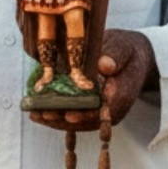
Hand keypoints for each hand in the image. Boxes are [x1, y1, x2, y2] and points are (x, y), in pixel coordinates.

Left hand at [30, 29, 157, 130]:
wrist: (133, 56)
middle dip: (63, 119)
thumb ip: (115, 56)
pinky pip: (75, 113)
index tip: (69, 115)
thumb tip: (105, 65)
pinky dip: (57, 113)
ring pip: (79, 120)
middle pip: (87, 120)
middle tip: (42, 114)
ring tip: (35, 114)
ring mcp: (101, 109)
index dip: (86, 114)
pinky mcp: (92, 106)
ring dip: (56, 119)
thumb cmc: (126, 50)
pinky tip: (39, 111)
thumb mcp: (123, 48)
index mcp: (121, 94)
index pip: (104, 111)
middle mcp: (111, 107)